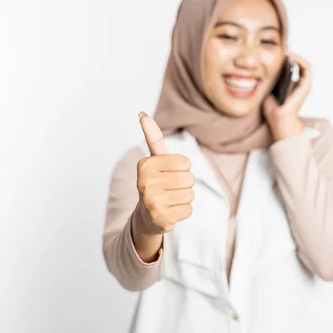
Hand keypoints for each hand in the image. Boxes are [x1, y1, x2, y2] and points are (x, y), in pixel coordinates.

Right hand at [136, 112, 194, 234]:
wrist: (146, 215)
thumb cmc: (156, 181)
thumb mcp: (155, 159)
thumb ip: (153, 137)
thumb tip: (142, 113)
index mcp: (145, 165)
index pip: (186, 163)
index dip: (182, 169)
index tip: (167, 174)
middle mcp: (145, 183)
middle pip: (189, 179)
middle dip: (185, 184)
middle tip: (169, 189)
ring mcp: (152, 202)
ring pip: (190, 194)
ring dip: (184, 198)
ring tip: (170, 199)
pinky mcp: (161, 219)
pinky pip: (189, 210)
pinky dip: (183, 211)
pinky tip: (170, 211)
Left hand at [263, 52, 311, 140]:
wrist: (278, 120)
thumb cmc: (273, 108)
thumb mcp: (269, 88)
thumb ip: (271, 78)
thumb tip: (265, 63)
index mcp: (291, 85)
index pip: (290, 66)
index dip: (284, 57)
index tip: (275, 49)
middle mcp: (299, 84)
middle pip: (297, 63)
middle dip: (289, 54)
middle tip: (280, 46)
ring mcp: (304, 85)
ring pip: (304, 64)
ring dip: (295, 55)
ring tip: (285, 49)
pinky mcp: (306, 85)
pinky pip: (306, 68)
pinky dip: (300, 60)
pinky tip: (290, 56)